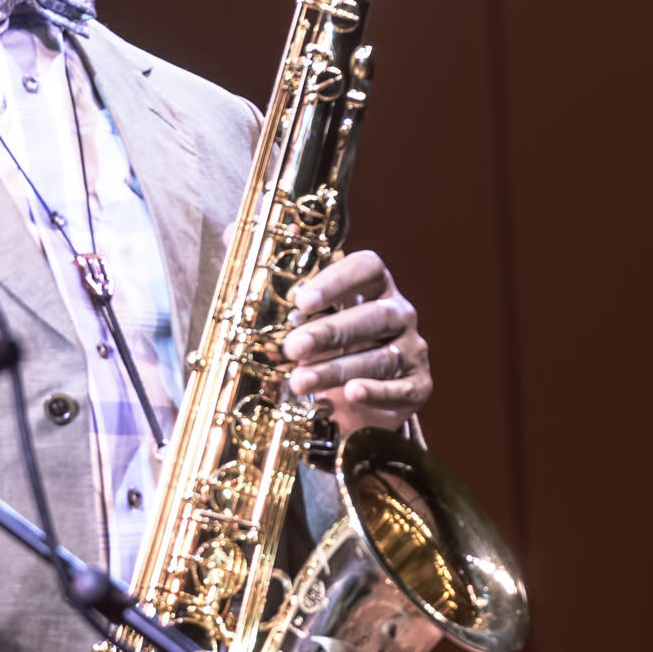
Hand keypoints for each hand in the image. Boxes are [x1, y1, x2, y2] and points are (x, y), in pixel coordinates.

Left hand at [281, 249, 431, 435]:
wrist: (358, 405)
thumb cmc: (329, 350)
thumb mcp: (308, 320)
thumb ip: (282, 291)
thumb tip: (234, 246)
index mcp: (374, 288)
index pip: (368, 268)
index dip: (337, 280)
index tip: (302, 301)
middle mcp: (399, 314)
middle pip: (373, 316)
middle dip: (330, 331)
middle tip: (293, 347)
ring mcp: (411, 350)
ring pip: (381, 357)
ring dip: (338, 368)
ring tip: (300, 381)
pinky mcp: (418, 386)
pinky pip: (401, 389)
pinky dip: (376, 392)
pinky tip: (352, 393)